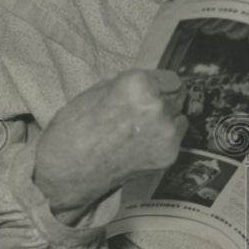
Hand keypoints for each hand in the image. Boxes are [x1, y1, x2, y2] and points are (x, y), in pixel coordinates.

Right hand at [34, 69, 186, 224]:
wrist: (68, 170)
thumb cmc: (76, 128)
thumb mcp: (98, 91)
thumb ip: (129, 84)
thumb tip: (149, 82)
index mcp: (138, 85)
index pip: (171, 78)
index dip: (160, 85)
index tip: (156, 90)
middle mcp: (157, 107)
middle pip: (178, 97)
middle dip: (165, 101)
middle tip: (146, 111)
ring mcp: (165, 134)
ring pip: (179, 118)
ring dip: (166, 121)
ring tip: (140, 130)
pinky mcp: (168, 156)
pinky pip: (175, 140)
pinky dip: (163, 140)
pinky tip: (141, 145)